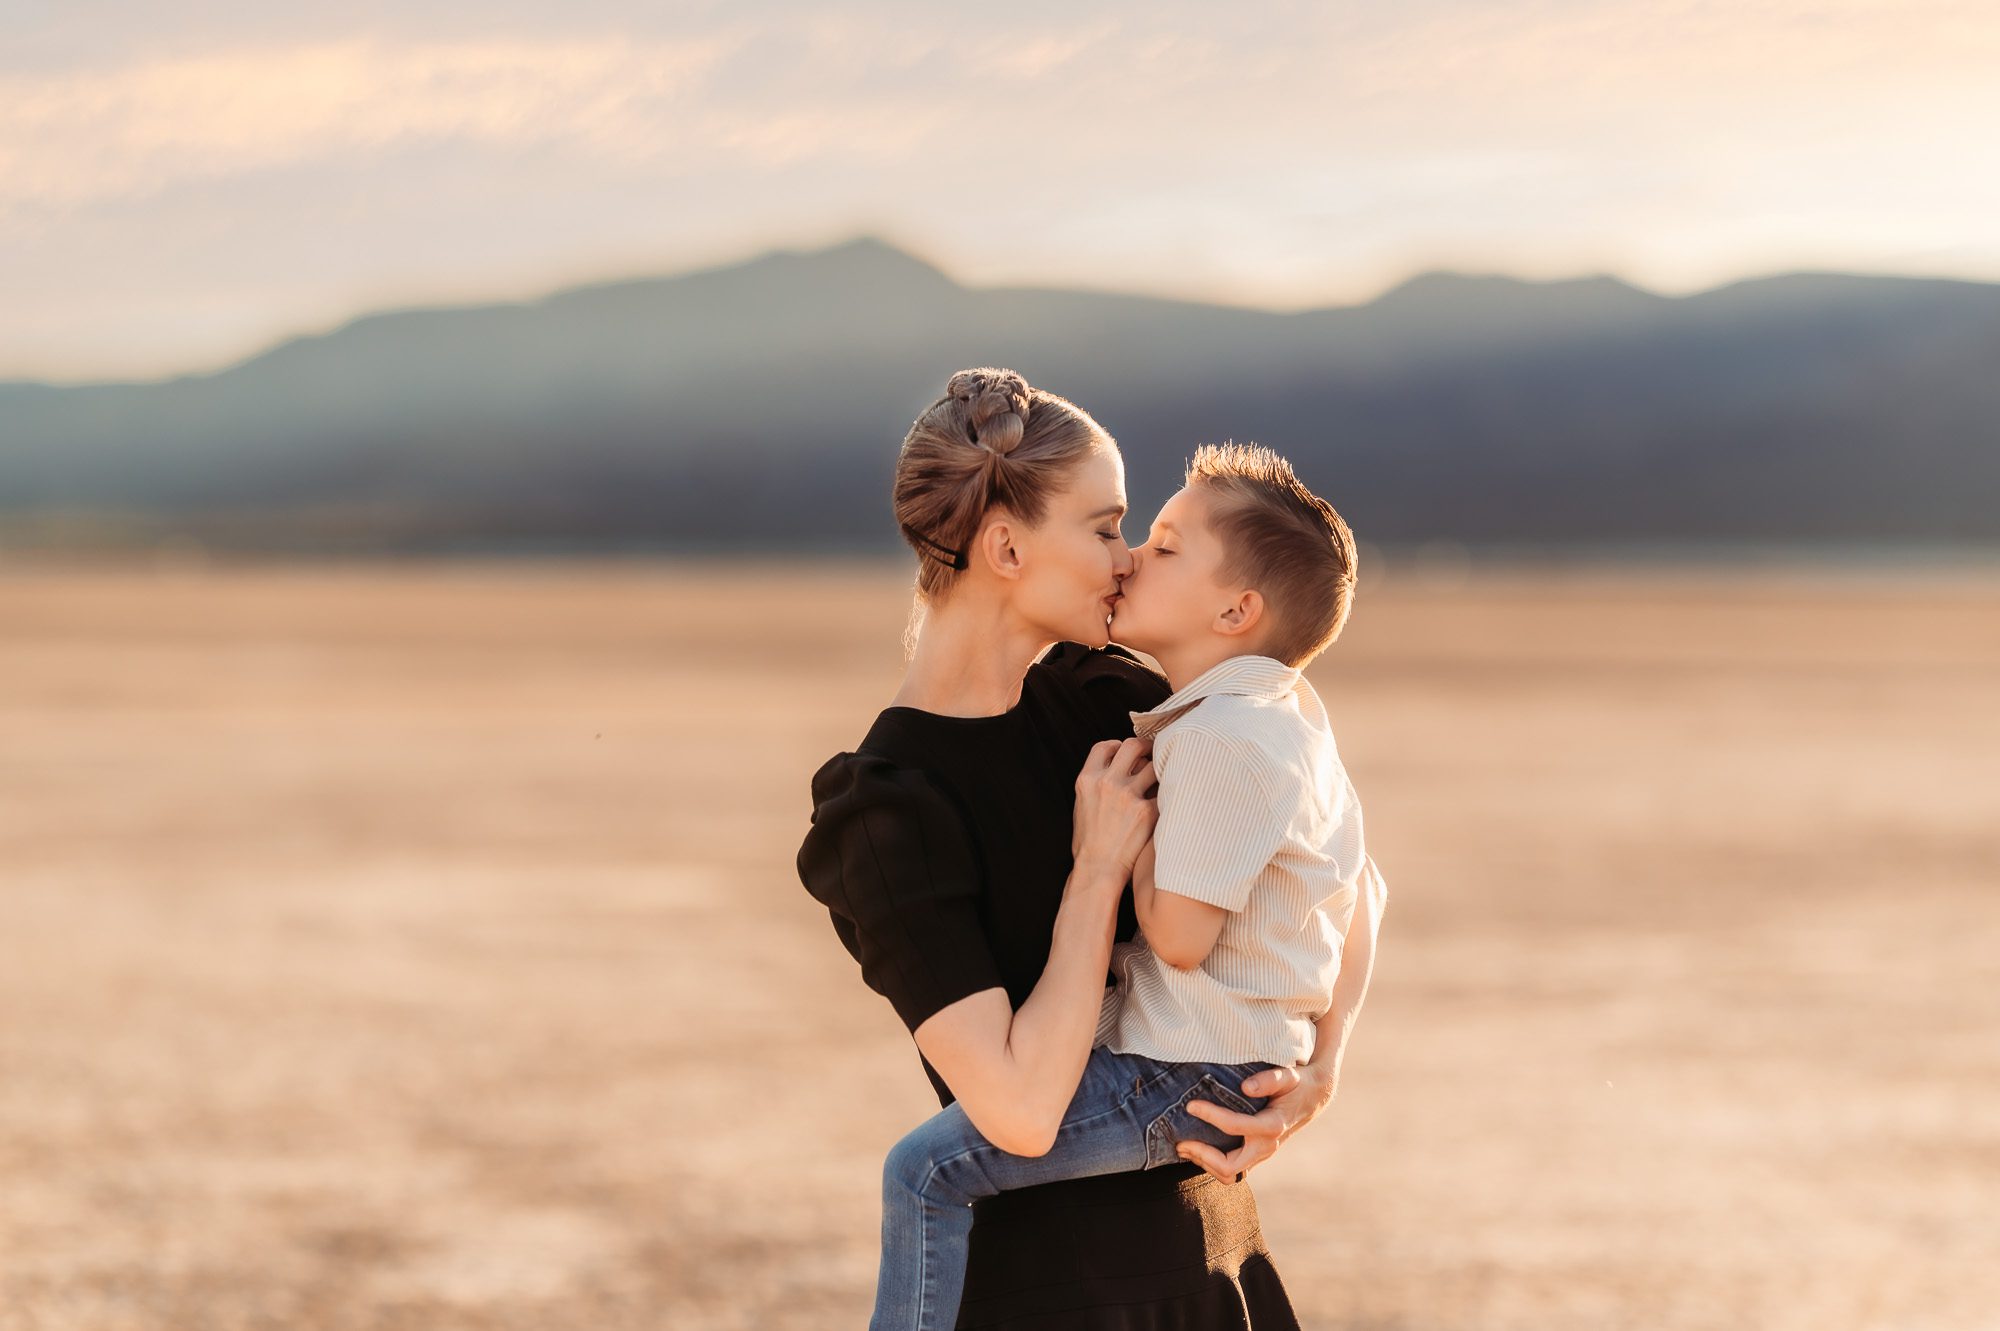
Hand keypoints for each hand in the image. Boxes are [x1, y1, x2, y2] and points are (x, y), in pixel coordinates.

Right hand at [1071, 737, 1155, 879]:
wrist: (1097, 869)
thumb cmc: (1089, 842)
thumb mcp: (1081, 805)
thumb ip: (1096, 783)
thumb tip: (1115, 767)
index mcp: (1087, 779)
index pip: (1105, 746)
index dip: (1117, 746)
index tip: (1125, 752)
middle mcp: (1107, 782)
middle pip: (1132, 746)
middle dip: (1145, 747)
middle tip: (1153, 754)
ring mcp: (1128, 795)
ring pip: (1153, 765)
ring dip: (1158, 770)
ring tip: (1161, 779)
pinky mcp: (1147, 811)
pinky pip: (1164, 791)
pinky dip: (1166, 793)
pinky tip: (1168, 799)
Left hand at [1174, 1063, 1337, 1183]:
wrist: (1314, 1098)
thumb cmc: (1297, 1084)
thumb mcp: (1289, 1075)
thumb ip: (1269, 1079)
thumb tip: (1245, 1087)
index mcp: (1273, 1125)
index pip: (1235, 1127)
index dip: (1210, 1116)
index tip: (1191, 1105)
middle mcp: (1267, 1146)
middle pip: (1230, 1167)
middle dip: (1203, 1156)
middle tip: (1181, 1142)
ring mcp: (1262, 1154)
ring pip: (1229, 1174)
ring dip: (1205, 1163)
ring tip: (1184, 1147)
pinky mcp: (1257, 1155)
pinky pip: (1233, 1169)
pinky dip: (1212, 1163)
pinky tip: (1198, 1149)